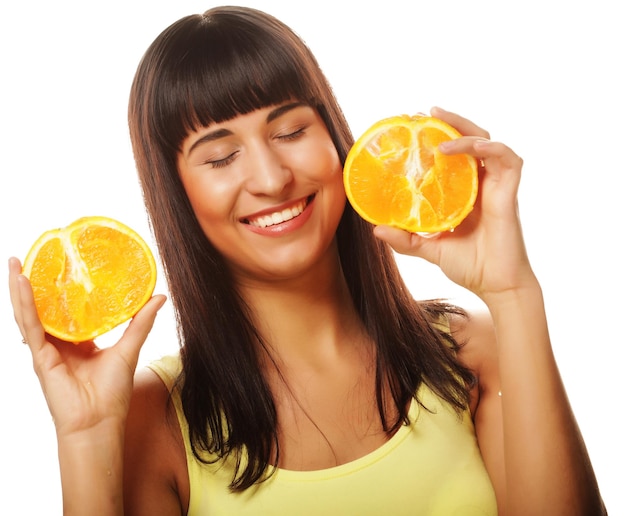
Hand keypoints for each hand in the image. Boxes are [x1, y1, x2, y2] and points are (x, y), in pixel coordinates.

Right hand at [8, 256, 165, 437]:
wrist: (99, 423)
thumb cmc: (112, 393)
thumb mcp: (129, 349)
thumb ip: (141, 322)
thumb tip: (159, 296)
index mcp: (79, 343)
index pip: (68, 311)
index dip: (63, 290)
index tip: (64, 266)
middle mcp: (60, 344)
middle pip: (44, 308)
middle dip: (36, 283)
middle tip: (33, 255)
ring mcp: (47, 351)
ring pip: (29, 313)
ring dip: (20, 288)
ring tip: (14, 262)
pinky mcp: (40, 357)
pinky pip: (30, 325)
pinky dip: (24, 304)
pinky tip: (21, 283)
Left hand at [373, 106, 536, 301]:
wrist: (497, 288)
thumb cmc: (471, 267)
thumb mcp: (430, 249)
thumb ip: (406, 240)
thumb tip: (376, 229)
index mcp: (466, 193)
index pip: (454, 156)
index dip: (439, 137)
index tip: (414, 127)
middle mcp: (482, 185)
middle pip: (471, 140)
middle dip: (451, 122)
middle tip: (426, 113)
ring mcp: (497, 188)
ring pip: (488, 143)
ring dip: (465, 129)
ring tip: (440, 123)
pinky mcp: (509, 194)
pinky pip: (507, 161)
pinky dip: (489, 148)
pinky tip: (465, 146)